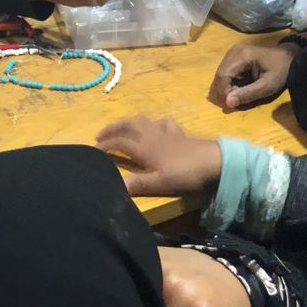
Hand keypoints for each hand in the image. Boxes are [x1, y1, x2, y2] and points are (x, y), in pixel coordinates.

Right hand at [96, 116, 221, 196]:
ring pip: (143, 120)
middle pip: (128, 126)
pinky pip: (163, 122)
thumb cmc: (185, 173)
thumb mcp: (159, 183)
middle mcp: (152, 136)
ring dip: (129, 122)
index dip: (105, 145)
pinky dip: (154, 122)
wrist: (214, 161)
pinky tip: (156, 126)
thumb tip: (115, 186)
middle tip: (100, 134)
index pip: (119, 143)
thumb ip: (137, 184)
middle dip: (112, 128)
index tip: (92, 150)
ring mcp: (166, 132)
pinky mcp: (179, 133)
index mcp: (144, 148)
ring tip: (122, 127)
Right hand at [208, 43, 295, 108]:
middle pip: (219, 75)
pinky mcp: (234, 56)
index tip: (233, 105)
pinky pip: (225, 73)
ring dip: (226, 88)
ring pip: (220, 75)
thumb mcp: (267, 86)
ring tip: (240, 95)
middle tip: (237, 101)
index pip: (223, 76)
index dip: (224, 92)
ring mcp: (233, 53)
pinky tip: (239, 88)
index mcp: (242, 55)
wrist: (288, 57)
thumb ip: (248, 94)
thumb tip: (227, 103)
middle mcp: (234, 51)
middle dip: (224, 91)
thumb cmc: (281, 71)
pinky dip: (229, 84)